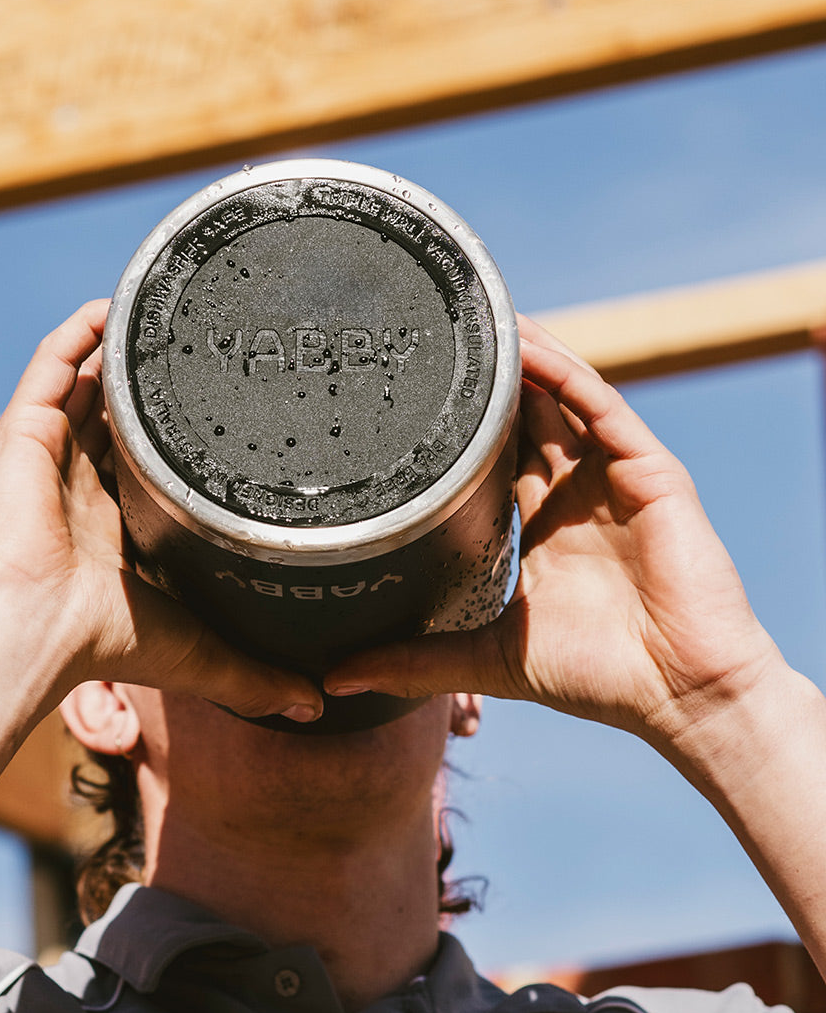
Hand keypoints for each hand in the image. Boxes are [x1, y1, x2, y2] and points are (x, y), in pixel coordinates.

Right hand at [0, 302, 321, 721]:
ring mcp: (47, 455)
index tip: (228, 411)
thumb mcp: (200, 654)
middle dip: (156, 384)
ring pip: (85, 383)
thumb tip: (315, 708)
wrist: (32, 630)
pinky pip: (50, 367)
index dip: (181, 439)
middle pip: (117, 417)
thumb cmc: (103, 642)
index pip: (147, 468)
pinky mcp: (21, 433)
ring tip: (166, 314)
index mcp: (110, 526)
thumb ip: (256, 677)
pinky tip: (114, 306)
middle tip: (205, 347)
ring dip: (120, 349)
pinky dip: (78, 334)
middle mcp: (76, 484)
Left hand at [325, 316, 779, 747]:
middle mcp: (575, 494)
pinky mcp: (649, 471)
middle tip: (427, 336)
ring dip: (519, 358)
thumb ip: (412, 663)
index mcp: (540, 528)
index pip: (489, 461)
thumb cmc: (596, 679)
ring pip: (559, 397)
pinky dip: (563, 372)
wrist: (676, 695)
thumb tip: (335, 681)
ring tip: (470, 318)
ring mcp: (614, 477)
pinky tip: (525, 345)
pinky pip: (599, 406)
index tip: (401, 399)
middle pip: (522, 417)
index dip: (454, 429)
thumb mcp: (486, 660)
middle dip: (483, 379)